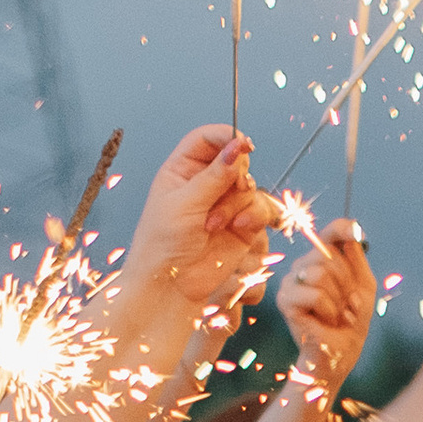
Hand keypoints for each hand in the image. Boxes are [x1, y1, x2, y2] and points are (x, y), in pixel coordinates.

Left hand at [120, 124, 279, 317]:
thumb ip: (215, 175)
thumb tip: (238, 146)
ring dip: (238, 203)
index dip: (227, 137)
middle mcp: (205, 183)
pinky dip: (255, 216)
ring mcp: (225, 204)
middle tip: (227, 192)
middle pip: (235, 160)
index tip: (243, 144)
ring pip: (250, 186)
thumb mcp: (184, 202)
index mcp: (182, 169)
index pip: (208, 138)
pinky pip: (260, 209)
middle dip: (235, 176)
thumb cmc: (162, 243)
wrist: (170, 285)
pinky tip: (241, 227)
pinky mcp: (242, 226)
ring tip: (215, 224)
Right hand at [277, 222, 379, 398]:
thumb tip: (352, 232)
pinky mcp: (284, 299)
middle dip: (347, 284)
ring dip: (339, 300)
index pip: (329, 233)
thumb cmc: (351, 321)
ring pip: (321, 273)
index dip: (342, 228)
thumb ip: (358, 260)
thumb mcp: (363, 288)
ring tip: (338, 315)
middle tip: (347, 305)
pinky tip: (326, 321)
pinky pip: (315, 294)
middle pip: (329, 255)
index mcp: (321, 260)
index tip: (356, 232)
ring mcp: (290, 281)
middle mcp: (302, 266)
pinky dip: (329, 311)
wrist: (340, 353)